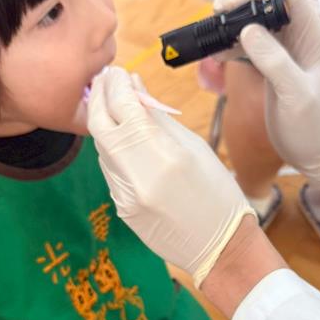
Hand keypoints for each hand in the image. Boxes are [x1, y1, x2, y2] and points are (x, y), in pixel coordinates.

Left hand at [88, 66, 254, 286]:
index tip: (119, 71)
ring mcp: (125, 196)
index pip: (123, 106)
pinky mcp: (121, 210)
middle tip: (106, 80)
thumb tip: (133, 86)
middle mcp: (138, 176)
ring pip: (101, 148)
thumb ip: (158, 117)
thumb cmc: (218, 194)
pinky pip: (110, 171)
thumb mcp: (195, 147)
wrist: (220, 248)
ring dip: (105, 122)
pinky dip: (114, 150)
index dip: (116, 84)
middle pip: (99, 125)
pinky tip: (126, 141)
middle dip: (99, 96)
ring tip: (116, 105)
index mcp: (163, 156)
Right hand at [214, 0, 319, 188]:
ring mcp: (286, 48)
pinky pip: (249, 42)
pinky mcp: (271, 61)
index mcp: (315, 36)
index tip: (229, 3)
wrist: (313, 153)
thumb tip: (247, 30)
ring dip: (233, 21)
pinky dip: (231, 42)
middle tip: (215, 13)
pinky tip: (215, 51)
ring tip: (211, 31)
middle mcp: (301, 36)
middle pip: (270, 0)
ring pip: (256, 19)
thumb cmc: (312, 126)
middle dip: (241, 1)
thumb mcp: (296, 96)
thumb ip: (274, 62)